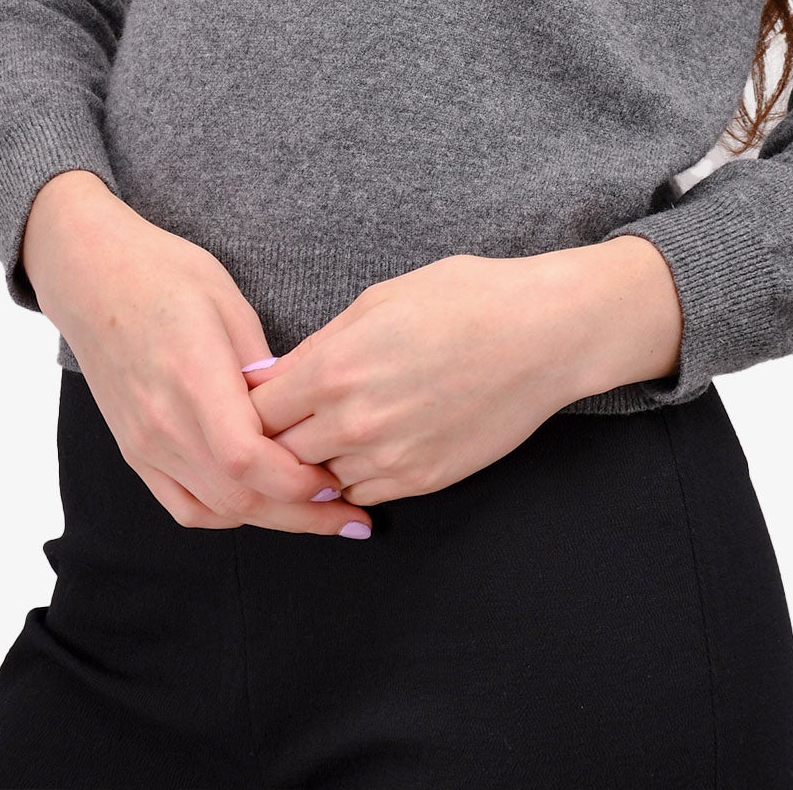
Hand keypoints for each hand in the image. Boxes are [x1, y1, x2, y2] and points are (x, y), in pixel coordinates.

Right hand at [20, 170, 371, 537]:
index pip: (247, 458)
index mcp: (193, 379)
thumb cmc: (164, 275)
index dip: (296, 481)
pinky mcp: (135, 452)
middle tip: (349, 515)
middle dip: (301, 514)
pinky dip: (226, 515)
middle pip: (237, 497)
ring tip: (316, 516)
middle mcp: (164, 423)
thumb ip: (265, 368)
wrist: (93, 276)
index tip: (337, 478)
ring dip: (270, 519)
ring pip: (214, 510)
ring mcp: (145, 444)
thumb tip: (302, 410)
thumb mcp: (230, 304)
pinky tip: (260, 506)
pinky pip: (183, 505)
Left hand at [242, 245, 677, 507]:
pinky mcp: (423, 481)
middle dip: (278, 439)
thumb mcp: (380, 299)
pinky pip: (363, 494)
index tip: (258, 399)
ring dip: (318, 461)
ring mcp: (389, 457)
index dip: (250, 406)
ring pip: (320, 480)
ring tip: (338, 428)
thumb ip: (320, 345)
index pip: (254, 412)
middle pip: (279, 454)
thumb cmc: (465, 299)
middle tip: (288, 421)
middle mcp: (352, 421)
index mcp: (333, 367)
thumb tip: (274, 377)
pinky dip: (356, 477)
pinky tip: (372, 445)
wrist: (542, 334)